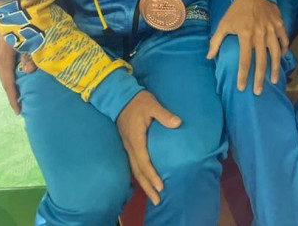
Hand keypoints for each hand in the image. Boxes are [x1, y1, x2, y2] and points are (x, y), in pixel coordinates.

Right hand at [0, 24, 35, 114]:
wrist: (10, 1)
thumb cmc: (22, 20)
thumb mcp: (30, 40)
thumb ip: (30, 58)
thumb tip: (27, 72)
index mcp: (3, 58)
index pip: (8, 83)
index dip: (13, 97)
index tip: (18, 111)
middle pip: (6, 77)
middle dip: (13, 89)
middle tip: (21, 101)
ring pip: (6, 67)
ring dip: (14, 76)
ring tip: (22, 87)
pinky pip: (6, 59)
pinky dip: (12, 66)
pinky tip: (18, 68)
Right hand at [116, 91, 181, 205]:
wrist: (119, 97)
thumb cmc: (138, 101)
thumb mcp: (152, 105)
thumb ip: (164, 115)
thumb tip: (178, 123)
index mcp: (136, 140)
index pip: (145, 163)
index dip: (152, 176)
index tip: (160, 186)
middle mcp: (130, 147)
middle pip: (138, 172)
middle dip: (148, 187)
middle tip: (157, 200)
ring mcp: (127, 147)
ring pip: (135, 170)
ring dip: (143, 184)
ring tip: (153, 195)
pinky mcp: (128, 145)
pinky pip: (133, 164)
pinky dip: (140, 175)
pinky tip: (145, 180)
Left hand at [207, 0, 288, 94]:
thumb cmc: (237, 10)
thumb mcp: (223, 24)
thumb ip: (216, 41)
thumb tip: (209, 57)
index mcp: (245, 35)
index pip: (245, 61)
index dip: (243, 75)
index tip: (242, 88)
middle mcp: (260, 35)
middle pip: (261, 61)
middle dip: (260, 79)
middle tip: (258, 92)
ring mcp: (272, 30)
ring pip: (276, 53)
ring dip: (275, 68)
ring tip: (273, 80)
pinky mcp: (279, 25)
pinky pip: (283, 40)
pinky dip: (283, 50)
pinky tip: (282, 58)